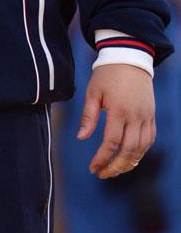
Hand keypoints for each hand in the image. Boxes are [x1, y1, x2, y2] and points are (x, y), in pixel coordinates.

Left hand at [77, 64, 155, 178]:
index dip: (102, 158)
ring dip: (128, 163)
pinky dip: (140, 153)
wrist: (129, 58)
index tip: (92, 168)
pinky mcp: (151, 116)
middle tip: (102, 174)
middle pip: (128, 151)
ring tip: (114, 170)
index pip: (111, 142)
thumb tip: (81, 138)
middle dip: (115, 167)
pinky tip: (129, 158)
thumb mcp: (93, 91)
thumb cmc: (107, 74)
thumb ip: (89, 116)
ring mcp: (146, 117)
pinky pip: (149, 140)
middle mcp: (135, 116)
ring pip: (141, 149)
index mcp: (119, 110)